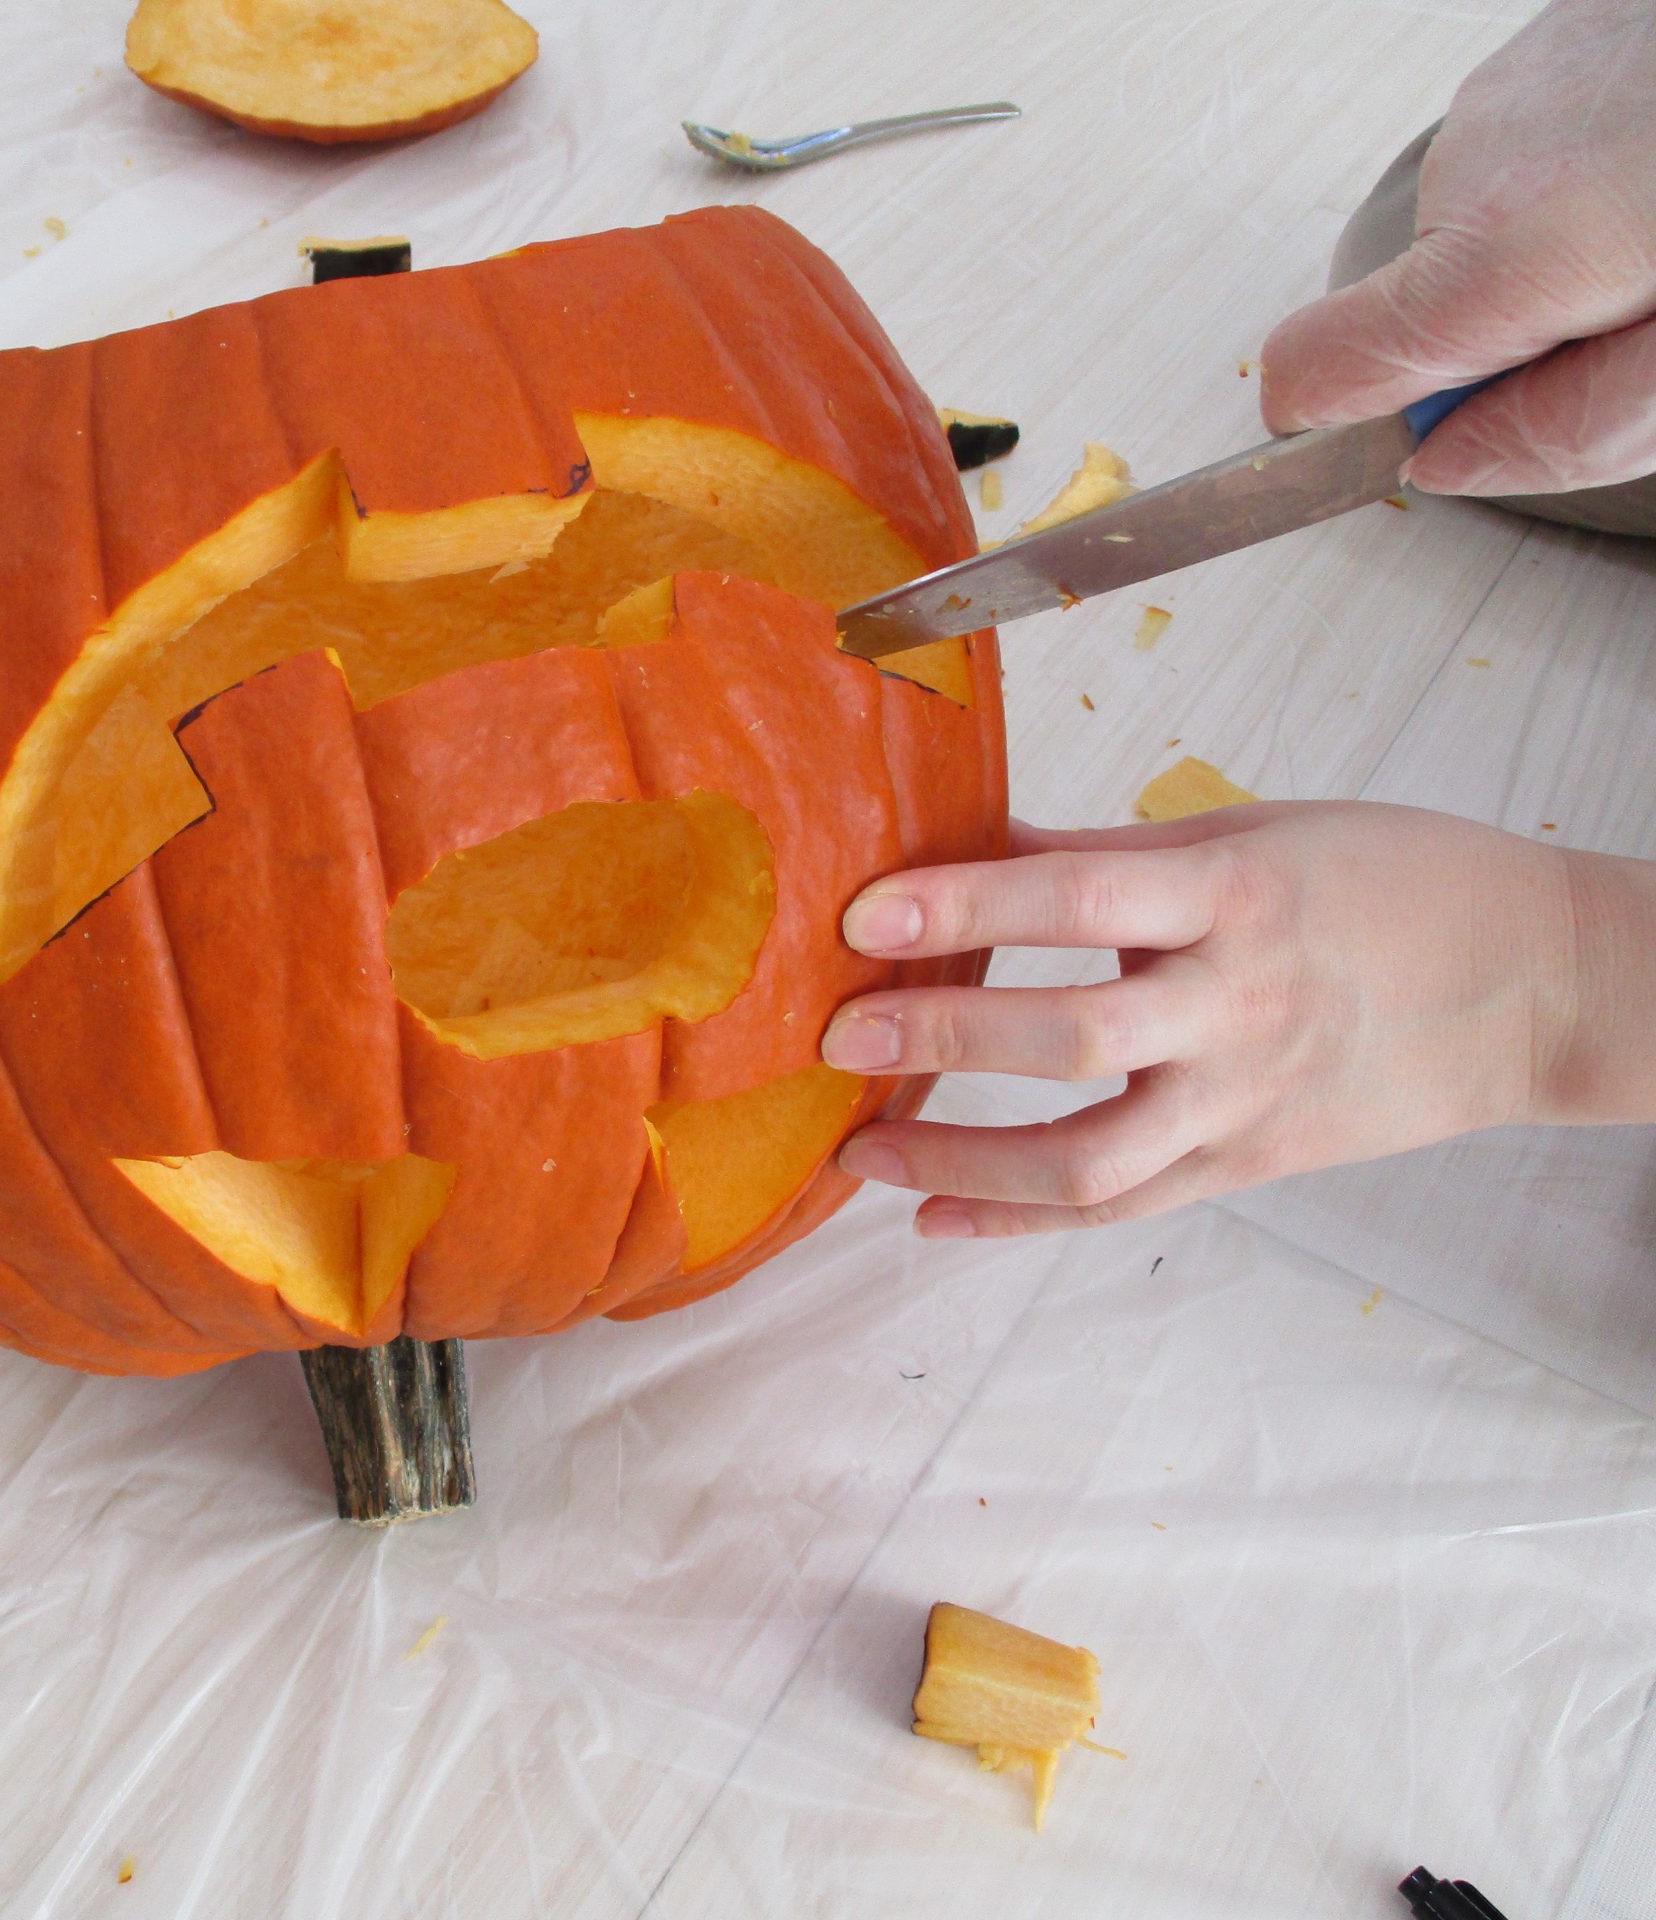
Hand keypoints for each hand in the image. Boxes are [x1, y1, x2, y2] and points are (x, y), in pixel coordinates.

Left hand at [817, 803, 1655, 1237]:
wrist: (1535, 980)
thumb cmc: (1385, 880)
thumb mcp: (1249, 832)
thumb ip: (1102, 847)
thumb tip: (963, 834)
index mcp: (1234, 895)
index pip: (1078, 897)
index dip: (965, 907)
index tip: (864, 914)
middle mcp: (1236, 1004)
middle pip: (1073, 1036)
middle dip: (941, 1041)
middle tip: (836, 1039)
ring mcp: (1242, 1099)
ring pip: (1090, 1156)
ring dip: (959, 1161)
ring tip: (858, 1153)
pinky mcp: (1248, 1165)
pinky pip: (1119, 1207)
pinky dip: (1018, 1220)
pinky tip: (932, 1218)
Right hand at [1259, 0, 1655, 495]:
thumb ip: (1573, 427)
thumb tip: (1451, 465)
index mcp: (1512, 249)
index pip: (1315, 370)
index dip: (1347, 429)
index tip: (1423, 444)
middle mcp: (1488, 155)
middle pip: (1427, 308)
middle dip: (1523, 345)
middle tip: (1655, 331)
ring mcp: (1520, 86)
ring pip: (1491, 231)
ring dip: (1574, 261)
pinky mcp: (1565, 44)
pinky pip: (1541, 156)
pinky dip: (1601, 186)